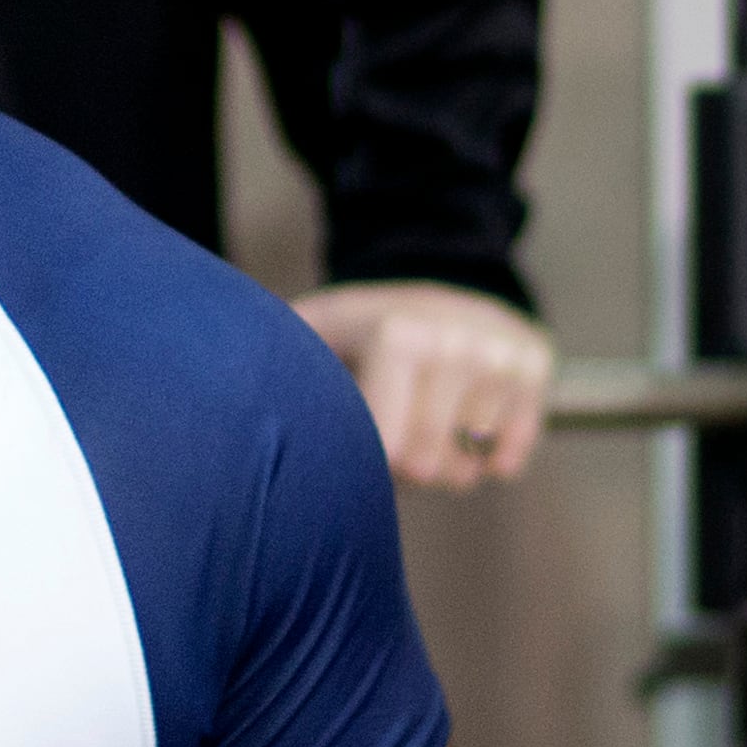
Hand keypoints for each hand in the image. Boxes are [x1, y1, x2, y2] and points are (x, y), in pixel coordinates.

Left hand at [293, 281, 553, 490]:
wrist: (444, 277)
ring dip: (442, 461)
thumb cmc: (363, 326)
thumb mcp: (313, 331)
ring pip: (468, 469)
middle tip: (390, 430)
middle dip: (403, 467)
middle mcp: (461, 343)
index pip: (388, 453)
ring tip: (425, 416)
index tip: (353, 438)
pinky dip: (486, 458)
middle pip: (429, 469)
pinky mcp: (537, 368)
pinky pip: (509, 458)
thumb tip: (209, 408)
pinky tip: (465, 423)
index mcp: (401, 336)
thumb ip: (269, 367)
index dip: (366, 461)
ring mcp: (505, 356)